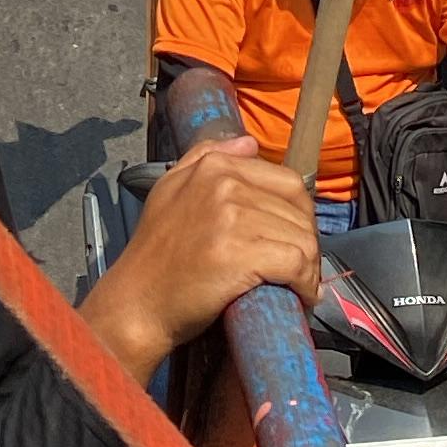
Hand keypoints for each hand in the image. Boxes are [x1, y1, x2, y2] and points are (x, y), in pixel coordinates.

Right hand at [81, 136, 321, 385]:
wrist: (137, 303)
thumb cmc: (155, 254)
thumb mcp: (170, 190)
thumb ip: (206, 157)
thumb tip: (249, 144)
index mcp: (213, 167)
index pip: (287, 182)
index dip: (299, 216)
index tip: (294, 241)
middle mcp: (223, 185)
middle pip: (298, 210)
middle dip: (307, 242)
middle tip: (301, 268)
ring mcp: (231, 218)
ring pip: (302, 238)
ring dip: (310, 267)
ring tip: (301, 285)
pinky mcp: (240, 254)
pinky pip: (296, 263)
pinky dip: (306, 283)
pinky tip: (301, 295)